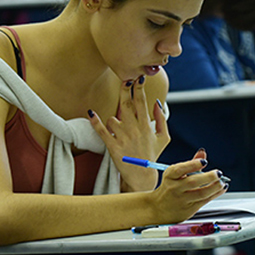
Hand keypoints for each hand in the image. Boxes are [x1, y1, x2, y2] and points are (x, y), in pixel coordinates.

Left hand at [88, 76, 169, 191]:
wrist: (141, 177)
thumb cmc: (151, 156)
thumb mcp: (163, 138)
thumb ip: (161, 119)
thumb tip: (157, 103)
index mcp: (146, 126)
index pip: (142, 102)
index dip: (139, 88)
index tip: (137, 78)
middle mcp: (134, 130)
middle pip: (127, 104)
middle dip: (125, 90)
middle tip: (124, 80)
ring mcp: (123, 137)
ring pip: (113, 118)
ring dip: (113, 121)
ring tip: (118, 132)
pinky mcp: (112, 146)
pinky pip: (101, 130)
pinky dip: (95, 121)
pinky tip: (91, 113)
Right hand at [150, 155, 227, 223]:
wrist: (158, 208)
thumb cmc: (169, 188)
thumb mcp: (175, 174)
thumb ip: (190, 163)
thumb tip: (202, 153)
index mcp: (170, 176)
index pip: (180, 169)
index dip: (193, 164)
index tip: (204, 162)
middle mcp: (175, 188)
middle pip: (192, 182)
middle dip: (208, 177)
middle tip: (218, 173)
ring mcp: (182, 200)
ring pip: (201, 193)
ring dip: (215, 187)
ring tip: (222, 182)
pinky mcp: (188, 209)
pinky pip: (204, 201)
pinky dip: (215, 194)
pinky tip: (220, 189)